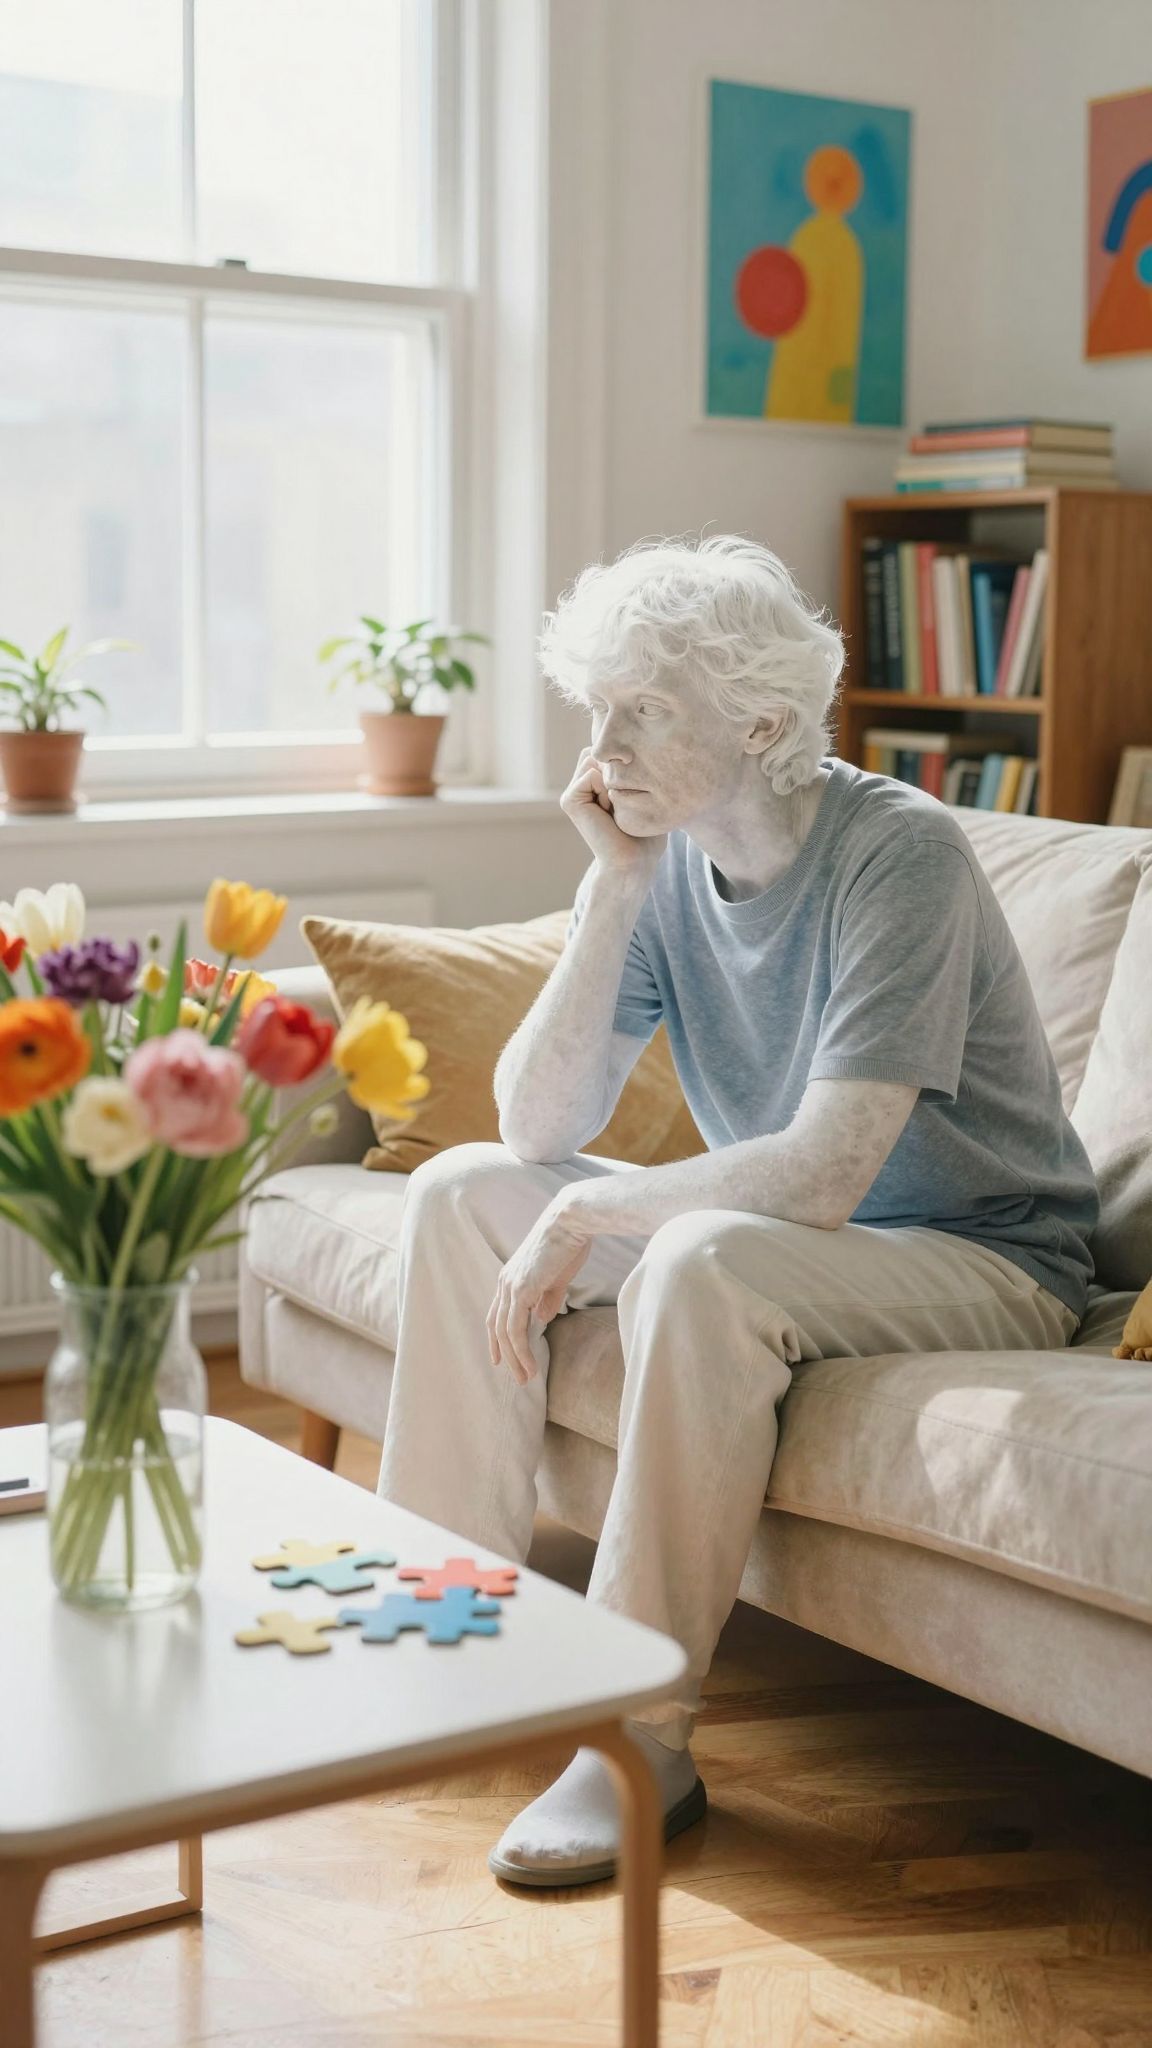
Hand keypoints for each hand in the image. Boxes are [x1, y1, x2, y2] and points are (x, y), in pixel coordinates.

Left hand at [486, 1196, 591, 1383]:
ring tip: (527, 1377)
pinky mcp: (520, 1289)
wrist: (571, 1221)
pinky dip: (521, 1350)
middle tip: (519, 1377)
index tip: (500, 1359)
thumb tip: (542, 1319)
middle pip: (497, 1327)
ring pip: (504, 1333)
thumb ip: (547, 1299)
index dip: (497, 1338)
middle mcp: (505, 1282)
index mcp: (511, 1277)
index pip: (497, 1314)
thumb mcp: (557, 1278)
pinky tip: (531, 1364)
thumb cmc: (568, 1244)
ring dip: (515, 1359)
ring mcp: (510, 1286)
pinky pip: (515, 1329)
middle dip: (506, 1355)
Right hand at [560, 748, 666, 880]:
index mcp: (598, 780)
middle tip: (623, 801)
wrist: (634, 860)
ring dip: (612, 780)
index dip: (628, 765)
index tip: (634, 795)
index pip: (611, 750)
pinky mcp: (569, 800)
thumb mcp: (644, 791)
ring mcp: (574, 791)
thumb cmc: (646, 831)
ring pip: (593, 759)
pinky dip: (605, 791)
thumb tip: (621, 746)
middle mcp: (583, 783)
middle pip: (600, 751)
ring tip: (615, 806)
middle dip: (618, 770)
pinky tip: (607, 812)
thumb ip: (630, 766)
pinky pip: (590, 775)